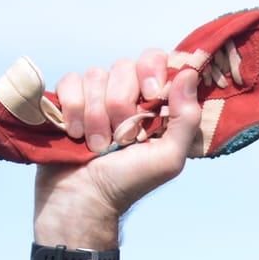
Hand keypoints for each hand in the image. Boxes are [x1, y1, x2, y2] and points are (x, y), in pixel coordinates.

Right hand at [32, 50, 202, 243]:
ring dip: (96, 114)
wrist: (83, 198)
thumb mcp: (169, 157)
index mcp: (154, 104)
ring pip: (95, 75)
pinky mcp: (68, 101)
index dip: (152, 71)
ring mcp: (96, 97)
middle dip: (121, 103)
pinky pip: (70, 82)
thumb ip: (185, 118)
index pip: (156, 61)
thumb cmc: (129, 182)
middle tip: (121, 137)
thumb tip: (190, 74)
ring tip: (97, 145)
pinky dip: (73, 109)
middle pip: (124, 66)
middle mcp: (127, 95)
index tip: (151, 94)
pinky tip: (75, 134)